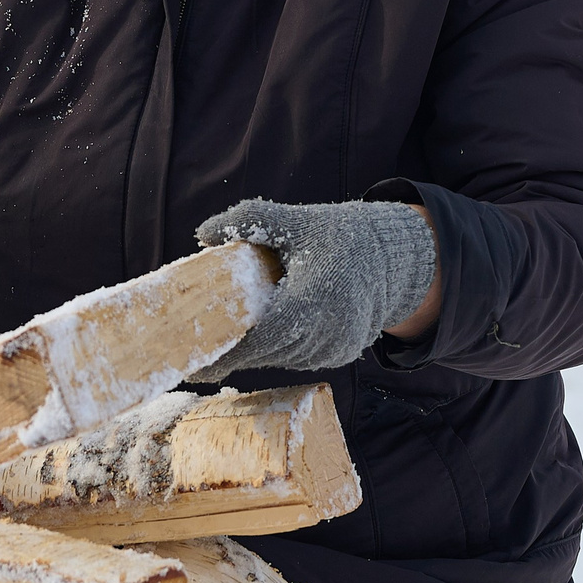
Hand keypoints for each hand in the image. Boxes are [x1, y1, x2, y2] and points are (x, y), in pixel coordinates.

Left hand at [193, 198, 440, 376]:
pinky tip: (263, 333)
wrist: (389, 256)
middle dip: (233, 352)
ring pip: (281, 358)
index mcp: (316, 298)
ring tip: (224, 337)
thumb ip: (250, 220)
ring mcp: (338, 347)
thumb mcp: (295, 222)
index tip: (195, 363)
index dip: (229, 353)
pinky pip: (298, 358)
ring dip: (255, 350)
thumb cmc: (336, 235)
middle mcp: (330, 331)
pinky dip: (278, 349)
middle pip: (268, 352)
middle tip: (193, 352)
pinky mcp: (341, 354)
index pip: (264, 337)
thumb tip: (202, 234)